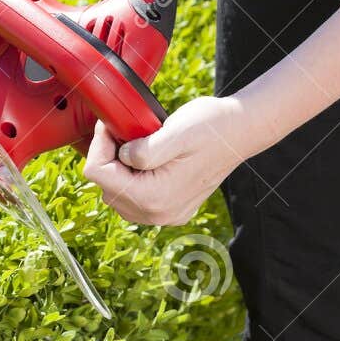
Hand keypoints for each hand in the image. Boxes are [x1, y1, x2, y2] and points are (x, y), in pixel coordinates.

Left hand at [83, 96, 252, 225]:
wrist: (240, 132)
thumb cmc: (211, 127)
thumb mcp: (176, 132)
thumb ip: (144, 150)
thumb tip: (123, 156)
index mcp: (154, 197)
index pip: (100, 176)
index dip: (99, 146)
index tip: (112, 125)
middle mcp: (158, 213)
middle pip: (106, 190)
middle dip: (107, 160)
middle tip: (122, 133)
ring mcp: (166, 215)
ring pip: (118, 198)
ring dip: (118, 172)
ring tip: (133, 146)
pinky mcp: (172, 210)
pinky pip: (135, 202)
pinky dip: (132, 181)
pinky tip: (145, 161)